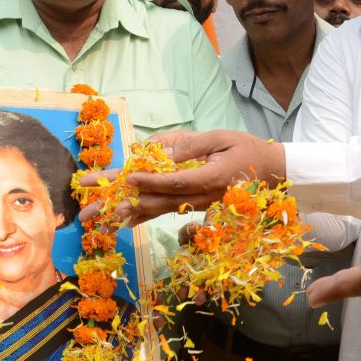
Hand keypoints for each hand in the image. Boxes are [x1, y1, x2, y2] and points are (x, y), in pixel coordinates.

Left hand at [81, 130, 285, 225]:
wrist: (271, 174)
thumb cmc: (246, 150)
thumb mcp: (221, 138)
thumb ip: (190, 144)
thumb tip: (157, 150)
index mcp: (210, 178)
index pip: (175, 181)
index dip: (150, 179)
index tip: (127, 176)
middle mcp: (200, 197)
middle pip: (155, 201)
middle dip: (119, 202)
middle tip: (89, 207)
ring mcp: (194, 205)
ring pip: (155, 210)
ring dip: (123, 214)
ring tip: (95, 218)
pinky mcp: (191, 207)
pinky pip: (163, 212)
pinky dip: (141, 217)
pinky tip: (120, 223)